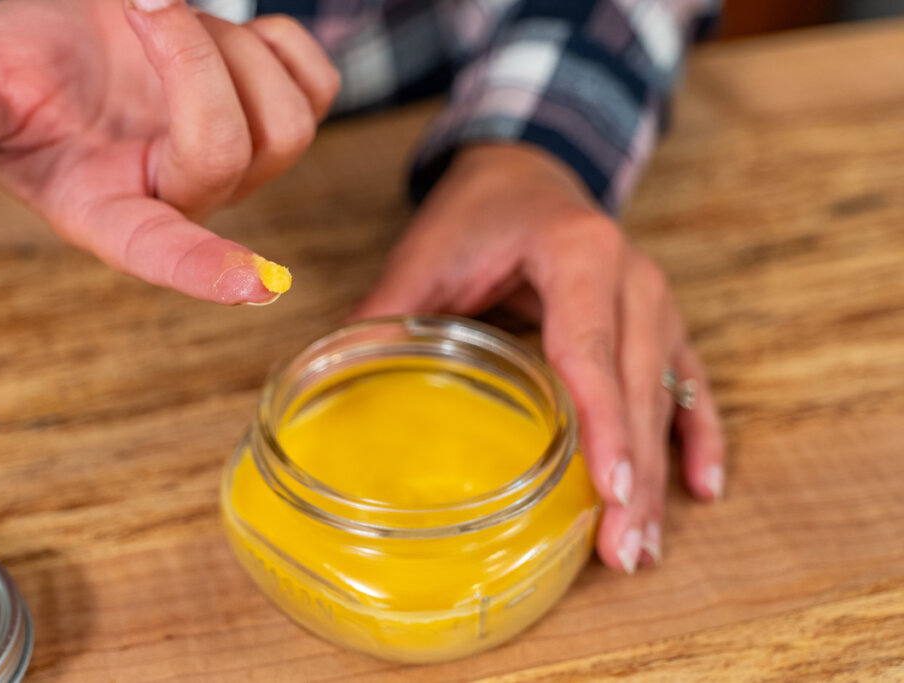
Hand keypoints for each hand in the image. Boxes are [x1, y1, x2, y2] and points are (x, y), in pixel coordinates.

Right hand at [0, 0, 338, 303]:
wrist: (67, 33)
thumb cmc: (18, 69)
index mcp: (109, 208)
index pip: (163, 253)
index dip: (206, 270)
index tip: (258, 287)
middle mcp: (182, 195)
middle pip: (230, 152)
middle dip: (191, 60)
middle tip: (141, 0)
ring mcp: (238, 164)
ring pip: (288, 125)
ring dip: (232, 49)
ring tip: (171, 18)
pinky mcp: (275, 116)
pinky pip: (316, 86)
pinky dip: (281, 46)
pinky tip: (232, 39)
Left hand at [356, 144, 725, 573]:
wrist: (526, 171)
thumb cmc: (479, 210)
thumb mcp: (429, 252)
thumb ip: (389, 313)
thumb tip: (332, 377)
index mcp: (578, 252)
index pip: (591, 349)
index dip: (601, 423)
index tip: (610, 489)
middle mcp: (633, 275)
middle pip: (637, 385)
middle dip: (634, 473)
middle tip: (623, 551)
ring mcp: (655, 300)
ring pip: (667, 394)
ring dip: (659, 471)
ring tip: (642, 545)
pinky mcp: (659, 321)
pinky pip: (689, 382)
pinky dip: (695, 434)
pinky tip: (700, 486)